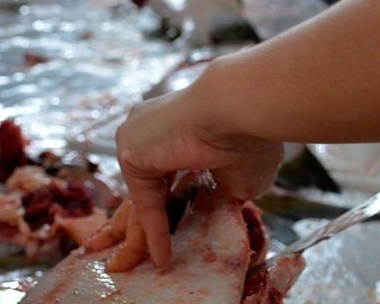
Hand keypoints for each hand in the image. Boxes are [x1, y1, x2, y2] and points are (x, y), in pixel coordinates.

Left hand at [111, 86, 282, 268]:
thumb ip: (222, 192)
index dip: (169, 207)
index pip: (164, 175)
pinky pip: (143, 202)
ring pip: (140, 198)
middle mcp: (153, 130)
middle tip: (129, 256)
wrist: (240, 111)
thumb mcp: (237, 177)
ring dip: (139, 236)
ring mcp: (139, 137)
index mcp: (178, 131)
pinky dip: (152, 231)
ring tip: (137, 267)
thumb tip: (222, 209)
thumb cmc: (249, 135)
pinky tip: (162, 256)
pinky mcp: (131, 151)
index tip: (173, 235)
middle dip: (137, 225)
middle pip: (144, 188)